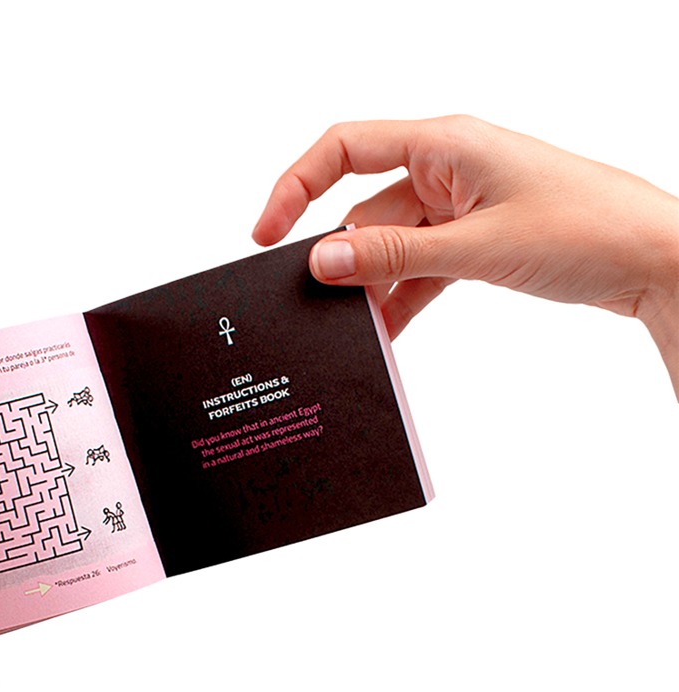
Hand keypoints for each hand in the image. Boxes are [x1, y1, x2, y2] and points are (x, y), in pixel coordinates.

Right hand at [253, 115, 678, 397]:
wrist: (655, 259)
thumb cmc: (586, 229)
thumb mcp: (477, 247)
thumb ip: (393, 256)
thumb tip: (323, 261)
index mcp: (444, 144)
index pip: (343, 149)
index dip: (295, 187)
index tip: (266, 234)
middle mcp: (446, 168)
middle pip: (365, 210)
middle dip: (342, 260)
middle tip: (319, 306)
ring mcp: (460, 206)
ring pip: (391, 246)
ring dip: (375, 287)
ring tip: (358, 330)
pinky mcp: (475, 239)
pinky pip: (420, 268)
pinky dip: (403, 298)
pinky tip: (389, 333)